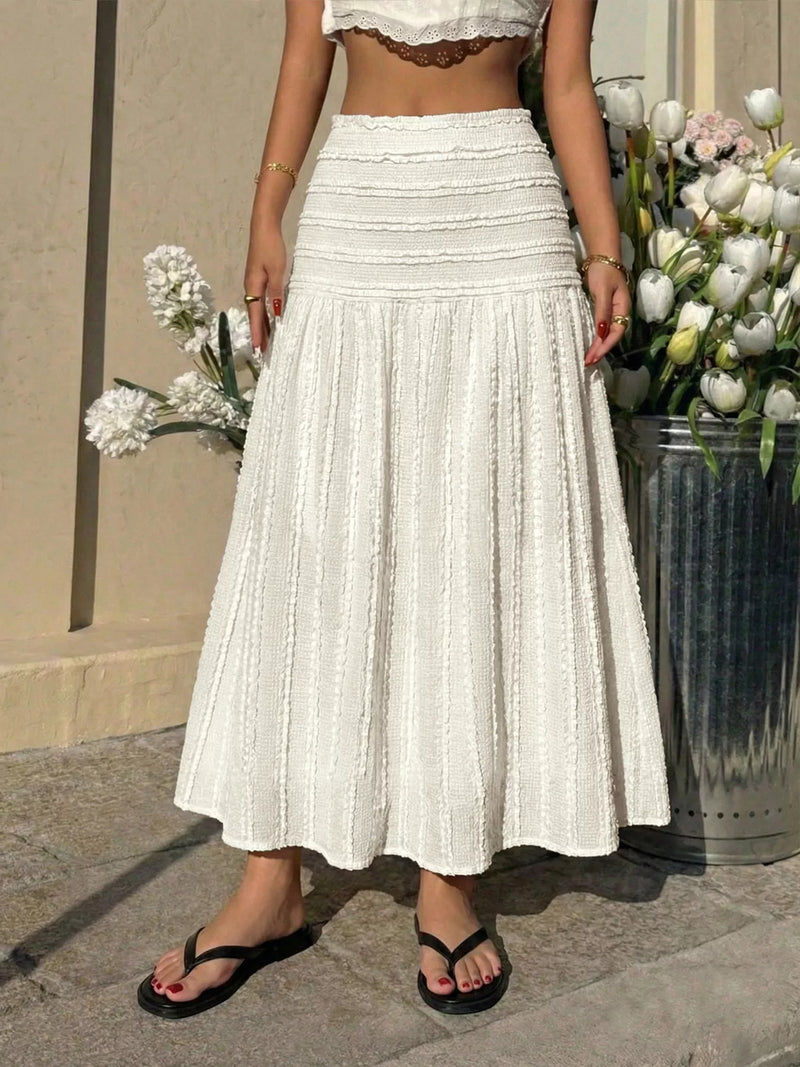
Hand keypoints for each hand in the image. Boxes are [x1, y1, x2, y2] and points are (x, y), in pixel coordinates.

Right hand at [244, 213, 287, 350]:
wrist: (263, 227)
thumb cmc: (270, 247)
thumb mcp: (277, 271)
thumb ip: (277, 292)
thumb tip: (277, 312)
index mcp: (254, 287)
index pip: (256, 315)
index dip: (258, 332)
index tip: (259, 348)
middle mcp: (251, 287)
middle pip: (255, 315)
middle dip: (259, 332)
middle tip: (264, 350)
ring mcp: (254, 282)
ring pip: (257, 308)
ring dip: (262, 323)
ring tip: (267, 339)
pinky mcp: (258, 278)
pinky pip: (260, 300)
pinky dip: (264, 312)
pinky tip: (270, 317)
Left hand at [582, 261, 631, 366]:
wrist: (601, 256)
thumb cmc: (603, 271)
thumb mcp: (602, 290)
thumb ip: (602, 311)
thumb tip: (601, 333)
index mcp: (623, 308)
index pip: (616, 333)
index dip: (605, 346)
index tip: (594, 356)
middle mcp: (619, 313)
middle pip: (611, 337)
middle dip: (600, 351)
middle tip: (587, 363)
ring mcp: (612, 312)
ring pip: (606, 334)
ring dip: (597, 347)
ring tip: (588, 359)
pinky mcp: (603, 310)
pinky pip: (601, 329)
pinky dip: (595, 339)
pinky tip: (590, 346)